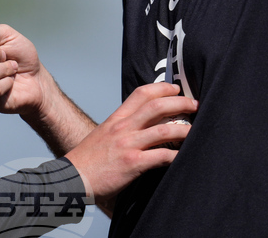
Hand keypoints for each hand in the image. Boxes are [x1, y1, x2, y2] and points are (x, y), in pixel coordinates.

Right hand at [64, 83, 196, 202]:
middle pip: (157, 106)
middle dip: (180, 103)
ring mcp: (128, 144)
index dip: (162, 88)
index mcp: (117, 118)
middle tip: (194, 105)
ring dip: (184, 129)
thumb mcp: (104, 134)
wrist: (72, 178)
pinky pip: (161, 156)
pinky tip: (183, 157)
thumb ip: (122, 127)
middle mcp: (123, 127)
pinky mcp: (132, 163)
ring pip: (163, 129)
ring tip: (195, 131)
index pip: (142, 93)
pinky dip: (176, 155)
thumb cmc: (88, 160)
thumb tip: (143, 126)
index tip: (176, 90)